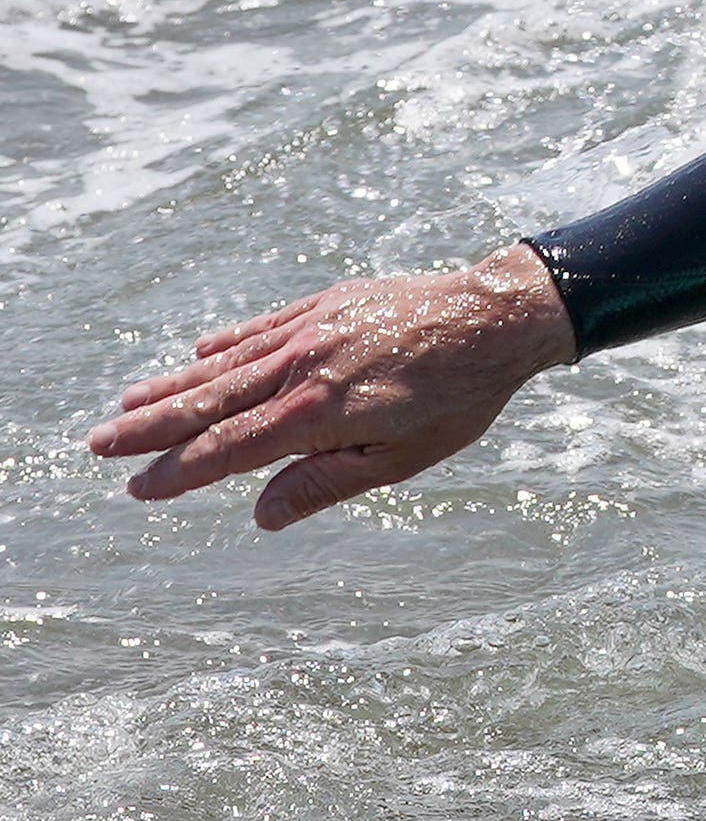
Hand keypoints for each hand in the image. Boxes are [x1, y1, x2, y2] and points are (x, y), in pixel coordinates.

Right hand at [86, 243, 578, 530]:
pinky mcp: (323, 305)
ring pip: (223, 365)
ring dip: (171, 386)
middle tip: (99, 444)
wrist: (492, 319)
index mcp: (316, 414)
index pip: (228, 449)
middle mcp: (299, 369)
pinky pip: (258, 329)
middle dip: (149, 428)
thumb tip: (263, 515)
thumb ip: (325, 484)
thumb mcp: (401, 459)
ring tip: (127, 402)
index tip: (140, 488)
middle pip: (207, 404)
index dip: (180, 472)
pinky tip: (196, 355)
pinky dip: (224, 345)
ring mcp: (307, 331)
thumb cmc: (457, 399)